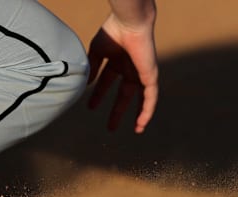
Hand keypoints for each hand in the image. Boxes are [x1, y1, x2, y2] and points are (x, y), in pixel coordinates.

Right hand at [87, 14, 157, 132]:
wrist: (128, 24)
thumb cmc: (113, 32)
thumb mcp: (97, 52)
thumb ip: (92, 67)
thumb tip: (86, 84)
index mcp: (118, 62)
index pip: (108, 82)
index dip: (99, 95)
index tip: (90, 107)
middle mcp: (131, 69)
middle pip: (125, 95)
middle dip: (117, 110)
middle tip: (110, 127)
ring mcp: (142, 74)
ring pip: (141, 99)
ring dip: (138, 115)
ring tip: (135, 130)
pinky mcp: (151, 77)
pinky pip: (151, 98)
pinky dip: (147, 111)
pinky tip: (142, 123)